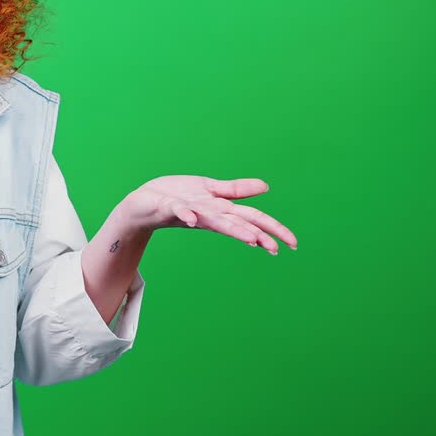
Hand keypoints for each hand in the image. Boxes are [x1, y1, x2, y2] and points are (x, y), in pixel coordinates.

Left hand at [118, 175, 296, 254]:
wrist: (143, 202)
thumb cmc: (177, 196)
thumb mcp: (210, 190)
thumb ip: (236, 190)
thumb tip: (266, 187)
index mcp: (220, 210)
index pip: (251, 218)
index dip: (271, 229)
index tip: (291, 244)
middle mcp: (208, 215)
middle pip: (237, 223)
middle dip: (258, 234)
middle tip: (278, 248)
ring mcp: (190, 212)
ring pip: (214, 221)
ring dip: (231, 229)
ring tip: (251, 239)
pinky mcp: (168, 207)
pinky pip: (178, 211)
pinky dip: (186, 214)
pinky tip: (192, 219)